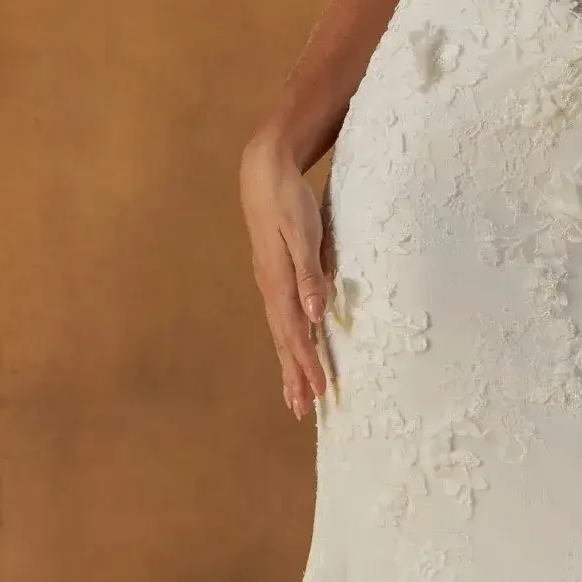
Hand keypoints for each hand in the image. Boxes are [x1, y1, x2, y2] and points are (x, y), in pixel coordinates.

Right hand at [239, 135, 335, 420]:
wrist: (263, 172)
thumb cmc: (287, 199)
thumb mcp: (302, 231)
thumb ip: (309, 272)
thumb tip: (316, 312)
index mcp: (277, 281)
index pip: (295, 332)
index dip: (306, 363)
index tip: (318, 391)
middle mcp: (271, 287)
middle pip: (285, 339)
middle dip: (294, 375)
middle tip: (303, 410)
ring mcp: (270, 282)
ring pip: (282, 331)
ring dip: (290, 363)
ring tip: (296, 393)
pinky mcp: (274, 275)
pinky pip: (283, 316)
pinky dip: (290, 339)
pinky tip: (295, 348)